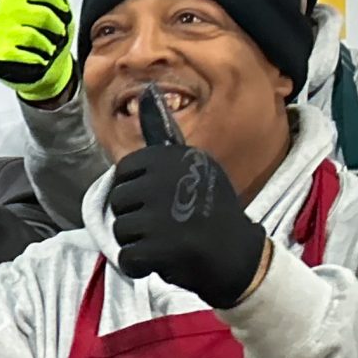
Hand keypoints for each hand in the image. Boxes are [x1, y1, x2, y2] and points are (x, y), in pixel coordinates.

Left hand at [107, 86, 269, 305]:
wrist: (239, 256)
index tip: (161, 200)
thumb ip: (164, 139)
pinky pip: (127, 258)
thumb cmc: (208, 213)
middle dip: (136, 219)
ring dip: (139, 243)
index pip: (124, 172)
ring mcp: (163, 214)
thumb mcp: (192, 167)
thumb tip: (145, 92)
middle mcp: (168, 179)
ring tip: (168, 241)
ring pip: (120, 230)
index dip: (136, 191)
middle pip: (118, 201)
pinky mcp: (161, 246)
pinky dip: (140, 266)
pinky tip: (164, 260)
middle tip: (168, 225)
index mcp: (175, 157)